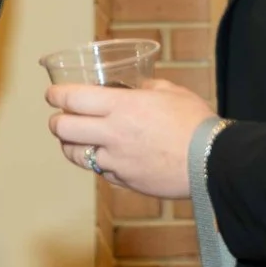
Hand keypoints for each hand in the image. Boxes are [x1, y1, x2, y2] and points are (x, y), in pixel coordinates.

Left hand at [47, 79, 219, 197]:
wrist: (213, 162)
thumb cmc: (195, 123)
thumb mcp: (171, 92)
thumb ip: (147, 87)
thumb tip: (138, 86)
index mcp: (121, 106)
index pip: (72, 99)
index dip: (56, 94)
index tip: (52, 93)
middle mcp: (112, 134)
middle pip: (62, 128)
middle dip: (56, 121)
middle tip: (60, 117)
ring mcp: (116, 160)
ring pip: (75, 155)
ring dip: (70, 145)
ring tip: (75, 140)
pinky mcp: (125, 181)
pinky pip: (101, 171)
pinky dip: (98, 163)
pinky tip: (106, 156)